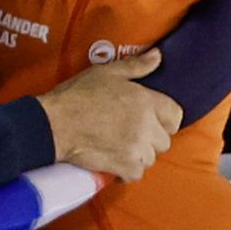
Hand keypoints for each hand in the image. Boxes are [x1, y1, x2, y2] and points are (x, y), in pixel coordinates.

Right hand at [36, 48, 182, 182]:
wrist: (54, 123)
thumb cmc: (78, 95)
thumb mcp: (107, 72)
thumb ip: (137, 66)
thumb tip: (158, 55)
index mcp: (145, 100)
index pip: (176, 116)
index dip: (165, 119)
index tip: (151, 120)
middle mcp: (145, 125)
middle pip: (164, 140)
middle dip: (150, 138)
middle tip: (130, 133)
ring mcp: (136, 148)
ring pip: (151, 158)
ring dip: (139, 155)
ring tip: (120, 146)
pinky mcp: (124, 166)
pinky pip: (137, 174)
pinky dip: (128, 171)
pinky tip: (115, 160)